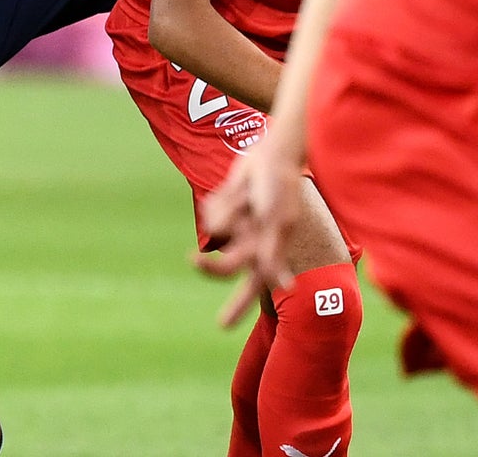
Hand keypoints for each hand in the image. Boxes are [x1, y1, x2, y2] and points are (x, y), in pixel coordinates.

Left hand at [193, 140, 305, 326]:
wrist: (272, 152)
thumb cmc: (281, 189)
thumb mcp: (278, 224)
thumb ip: (275, 255)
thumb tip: (283, 286)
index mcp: (268, 250)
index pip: (253, 285)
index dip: (239, 306)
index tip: (222, 326)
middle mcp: (252, 242)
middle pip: (225, 266)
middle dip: (210, 268)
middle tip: (194, 262)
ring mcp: (238, 226)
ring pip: (216, 230)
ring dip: (227, 211)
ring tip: (244, 195)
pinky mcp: (226, 208)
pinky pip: (211, 212)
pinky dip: (222, 200)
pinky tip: (237, 188)